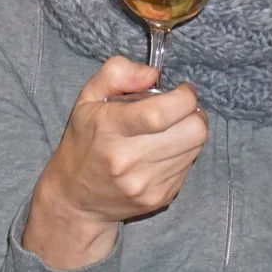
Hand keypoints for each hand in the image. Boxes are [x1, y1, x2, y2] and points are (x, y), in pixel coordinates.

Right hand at [22, 58, 208, 270]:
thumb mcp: (87, 98)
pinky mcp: (158, 198)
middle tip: (180, 110)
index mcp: (109, 129)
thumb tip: (153, 75)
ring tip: (168, 131)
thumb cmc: (83, 143)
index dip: (184, 97)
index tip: (182, 91)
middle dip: (194, 114)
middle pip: (193, 131)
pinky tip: (162, 152)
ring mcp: (145, 183)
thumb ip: (117, 72)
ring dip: (189, 134)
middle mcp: (128, 160)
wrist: (75, 199)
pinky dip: (182, 154)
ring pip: (196, 148)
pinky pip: (188, 167)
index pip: (162, 113)